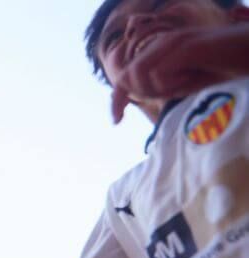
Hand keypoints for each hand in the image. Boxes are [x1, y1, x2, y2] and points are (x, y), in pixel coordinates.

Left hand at [111, 28, 227, 123]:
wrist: (244, 53)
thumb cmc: (215, 68)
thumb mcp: (180, 83)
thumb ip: (157, 88)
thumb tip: (135, 97)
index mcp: (156, 52)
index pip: (124, 77)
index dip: (116, 100)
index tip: (115, 122)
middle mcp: (159, 44)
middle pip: (127, 77)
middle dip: (144, 94)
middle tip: (174, 90)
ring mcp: (170, 42)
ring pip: (140, 75)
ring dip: (159, 89)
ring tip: (184, 81)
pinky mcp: (182, 46)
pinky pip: (159, 73)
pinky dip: (171, 83)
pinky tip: (190, 77)